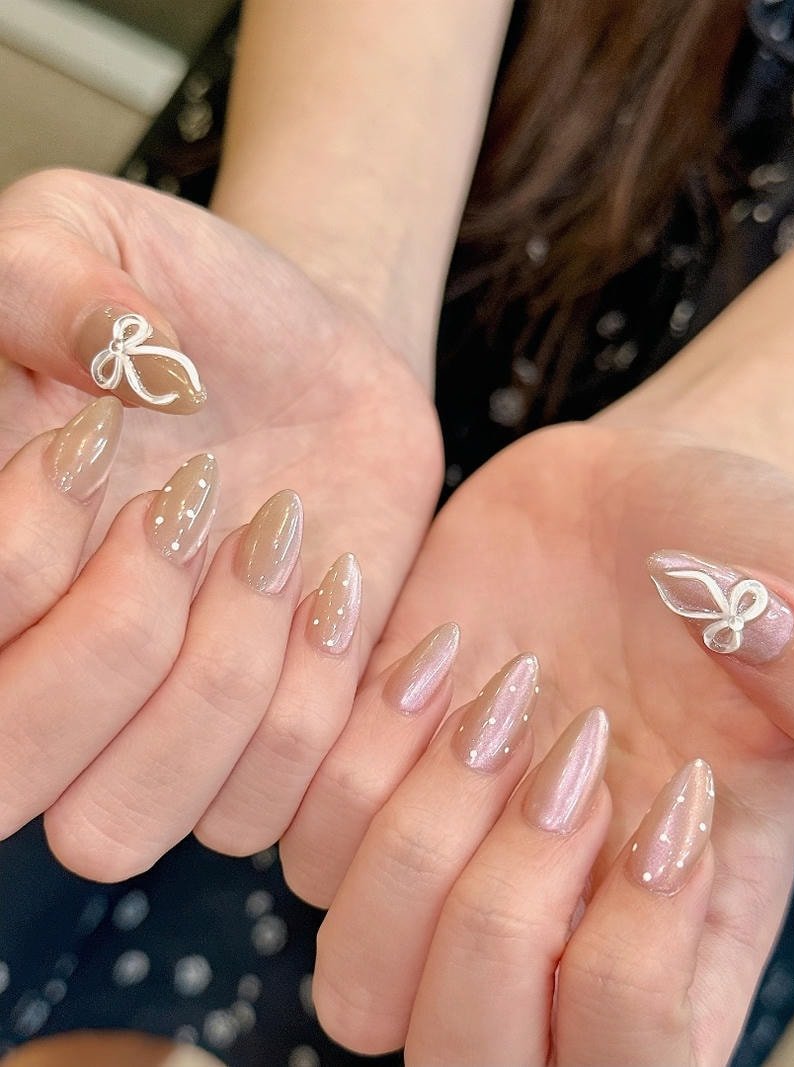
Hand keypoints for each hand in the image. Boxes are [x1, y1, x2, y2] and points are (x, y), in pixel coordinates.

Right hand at [0, 168, 440, 878]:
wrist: (309, 360)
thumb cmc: (183, 299)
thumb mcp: (84, 237)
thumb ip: (40, 281)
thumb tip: (113, 364)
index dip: (23, 555)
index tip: (94, 438)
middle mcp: (48, 675)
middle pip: (13, 784)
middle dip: (116, 642)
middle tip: (190, 506)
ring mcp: (155, 729)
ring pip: (127, 824)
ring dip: (222, 677)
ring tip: (279, 540)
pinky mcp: (267, 741)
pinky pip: (264, 809)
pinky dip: (316, 702)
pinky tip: (342, 583)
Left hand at [280, 421, 793, 1063]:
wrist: (624, 499)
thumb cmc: (732, 550)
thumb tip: (758, 631)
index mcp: (681, 925)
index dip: (630, 970)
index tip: (671, 791)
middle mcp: (553, 919)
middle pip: (459, 1052)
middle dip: (499, 905)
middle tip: (567, 746)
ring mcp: (446, 856)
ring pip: (355, 968)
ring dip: (418, 823)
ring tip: (494, 691)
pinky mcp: (367, 776)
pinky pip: (299, 837)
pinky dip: (351, 746)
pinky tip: (434, 650)